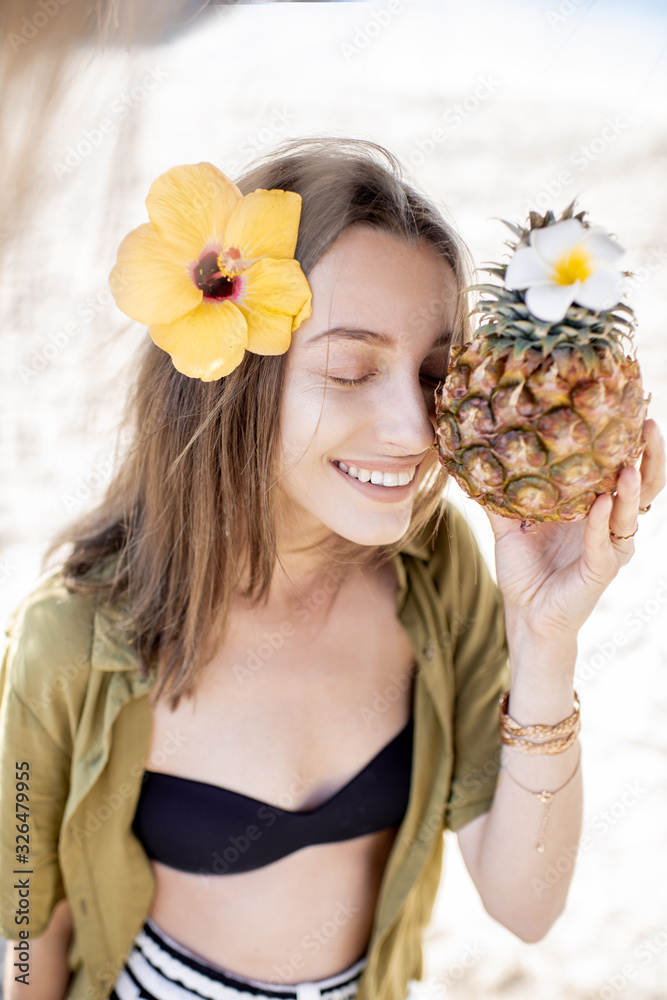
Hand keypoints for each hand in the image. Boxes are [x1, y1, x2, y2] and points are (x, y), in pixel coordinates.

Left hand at [484, 419, 664, 641]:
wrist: (524, 613)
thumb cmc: (524, 568)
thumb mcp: (509, 523)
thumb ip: (499, 492)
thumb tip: (475, 455)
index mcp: (596, 507)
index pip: (624, 467)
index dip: (632, 440)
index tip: (633, 406)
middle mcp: (610, 523)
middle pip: (644, 484)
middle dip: (651, 455)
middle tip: (648, 423)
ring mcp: (610, 547)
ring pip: (632, 512)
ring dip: (631, 487)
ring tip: (629, 463)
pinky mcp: (602, 570)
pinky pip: (605, 543)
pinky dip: (601, 522)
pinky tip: (598, 502)